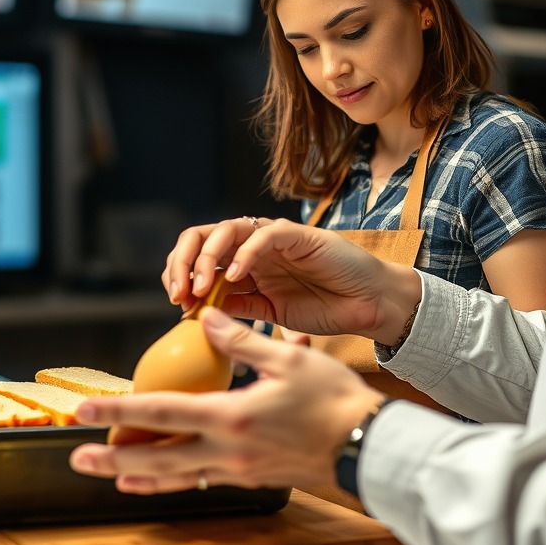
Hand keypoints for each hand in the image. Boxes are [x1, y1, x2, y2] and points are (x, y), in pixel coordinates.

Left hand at [69, 307, 383, 492]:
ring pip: (176, 478)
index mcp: (231, 416)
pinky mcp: (251, 478)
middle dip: (111, 459)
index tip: (84, 412)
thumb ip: (242, 340)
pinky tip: (161, 480)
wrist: (365, 444)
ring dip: (136, 476)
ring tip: (107, 475)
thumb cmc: (333, 399)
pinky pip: (201, 482)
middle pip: (156, 459)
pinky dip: (174, 482)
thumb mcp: (289, 358)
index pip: (161, 414)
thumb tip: (205, 320)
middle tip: (75, 458)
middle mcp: (227, 450)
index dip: (119, 412)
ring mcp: (238, 470)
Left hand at [161, 217, 421, 344]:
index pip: (198, 258)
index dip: (180, 275)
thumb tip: (196, 313)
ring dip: (206, 257)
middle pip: (202, 236)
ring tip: (202, 287)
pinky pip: (264, 235)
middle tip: (179, 292)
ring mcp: (274, 239)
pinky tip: (236, 276)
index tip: (177, 304)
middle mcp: (253, 247)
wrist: (368, 305)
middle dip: (183, 262)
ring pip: (226, 230)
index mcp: (243, 265)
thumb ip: (238, 309)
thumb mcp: (271, 314)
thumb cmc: (325, 308)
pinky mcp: (298, 235)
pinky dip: (245, 253)